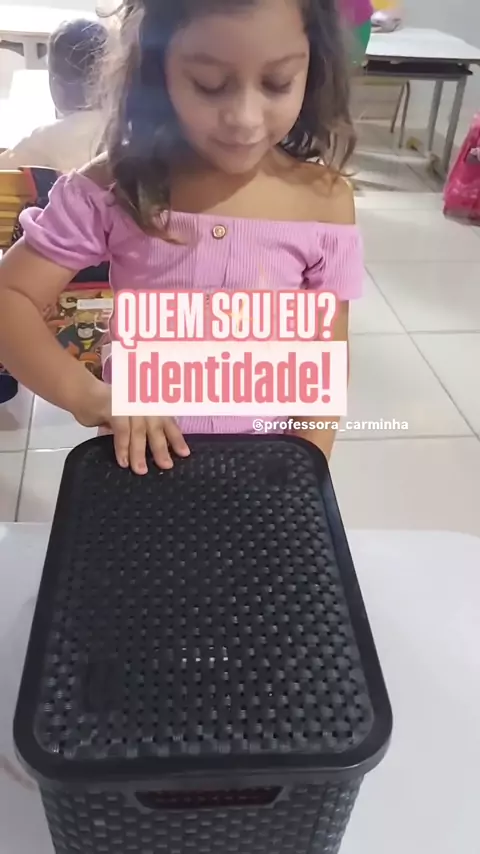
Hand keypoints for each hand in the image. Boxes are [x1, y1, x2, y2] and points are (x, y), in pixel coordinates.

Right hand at [72, 379, 189, 474]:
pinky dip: (123, 447)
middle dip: (162, 448)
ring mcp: (129, 404)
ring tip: (140, 470)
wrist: (83, 393)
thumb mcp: (127, 418)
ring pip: (139, 431)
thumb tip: (149, 451)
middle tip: (167, 466)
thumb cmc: (106, 407)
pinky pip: (122, 431)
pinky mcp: (114, 408)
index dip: (177, 438)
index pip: (167, 421)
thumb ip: (138, 430)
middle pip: (157, 427)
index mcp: (149, 405)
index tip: (185, 454)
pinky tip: (123, 461)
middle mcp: (142, 403)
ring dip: (140, 453)